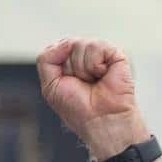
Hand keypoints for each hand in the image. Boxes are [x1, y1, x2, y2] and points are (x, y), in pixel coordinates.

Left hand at [37, 37, 149, 158]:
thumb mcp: (50, 85)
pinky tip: (103, 75)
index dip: (58, 63)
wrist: (99, 120)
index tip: (66, 82)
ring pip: (80, 45)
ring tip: (93, 81)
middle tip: (82, 84)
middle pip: (68, 44)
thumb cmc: (77, 108)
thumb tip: (67, 42)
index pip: (57, 47)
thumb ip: (46, 59)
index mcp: (69, 61)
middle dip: (69, 68)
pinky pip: (96, 47)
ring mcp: (100, 54)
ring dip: (82, 69)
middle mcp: (85, 55)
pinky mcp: (115, 54)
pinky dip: (95, 65)